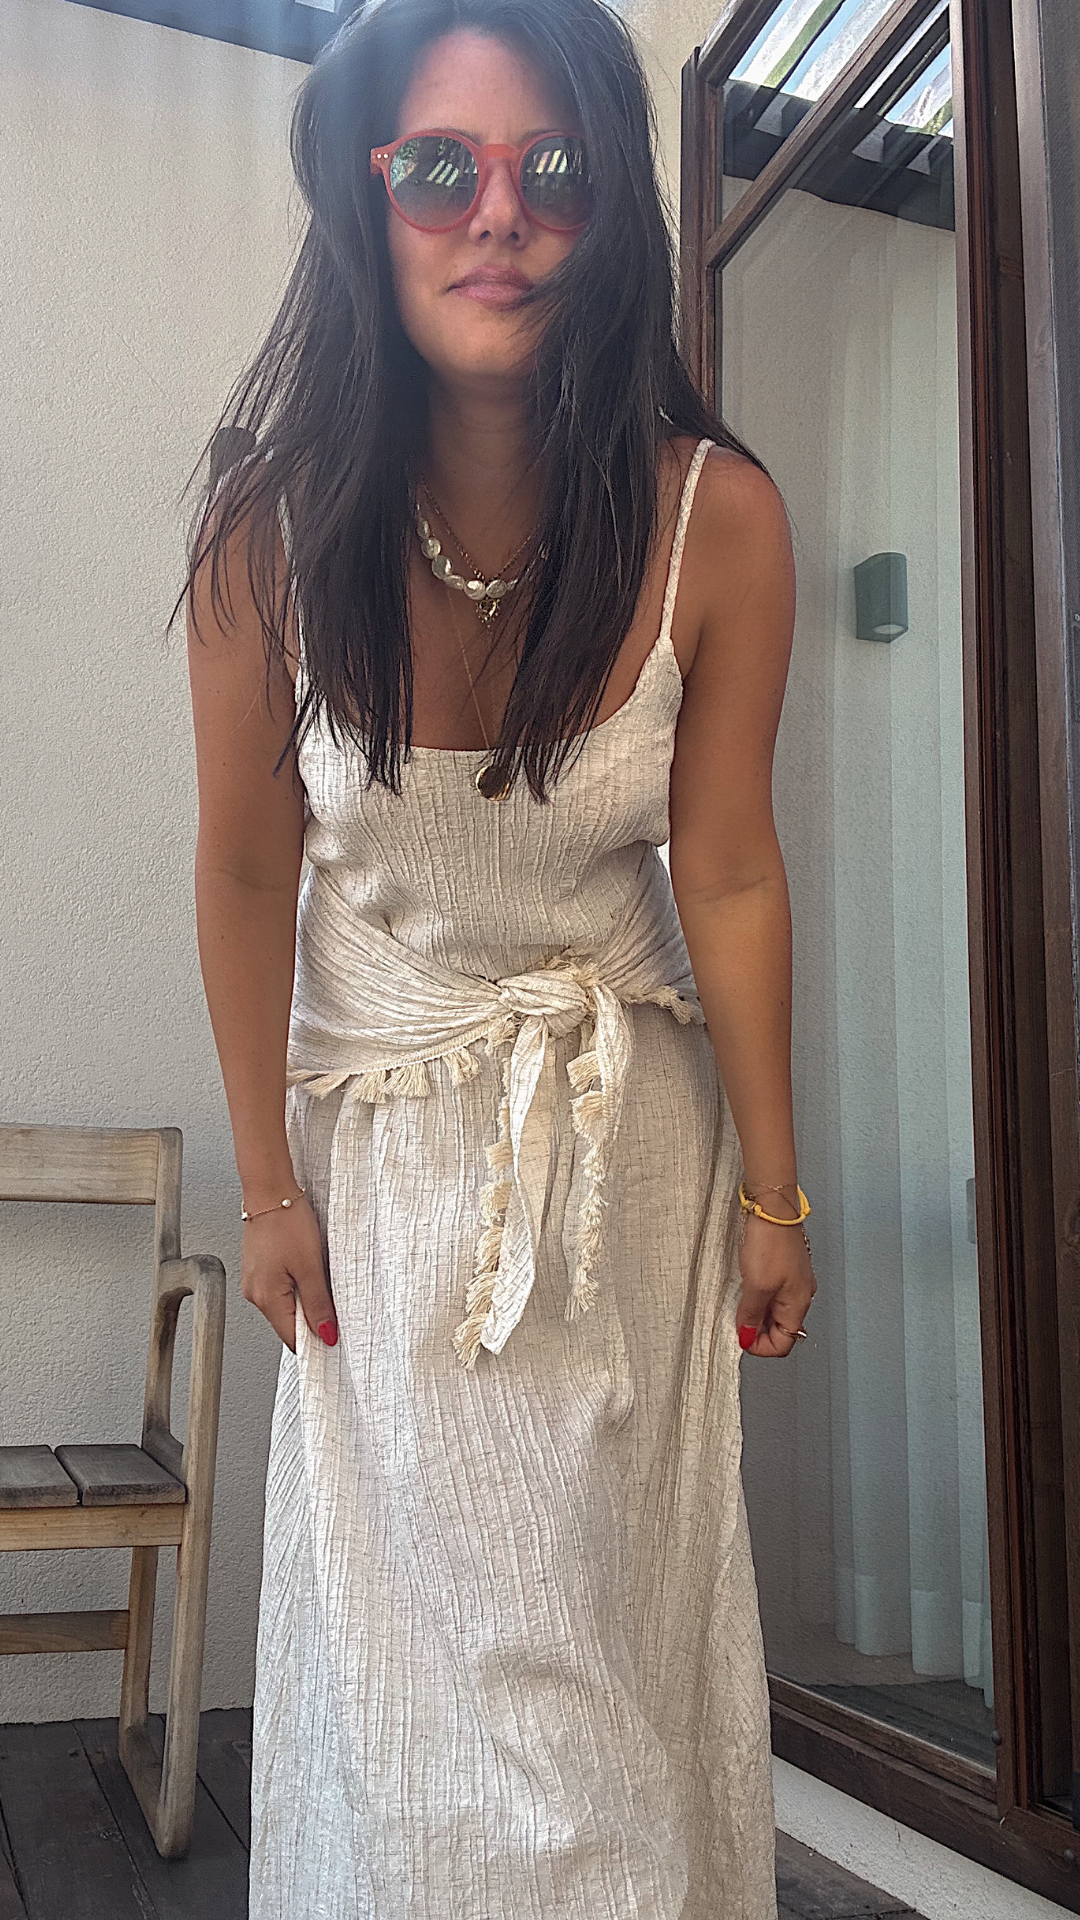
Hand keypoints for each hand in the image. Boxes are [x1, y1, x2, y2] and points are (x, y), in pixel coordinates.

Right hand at [240, 1194, 337, 1351]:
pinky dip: (297, 1286)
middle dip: (312, 1319)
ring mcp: (255, 1281)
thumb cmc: (287, 1222)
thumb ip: (318, 1304)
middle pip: (289, 1324)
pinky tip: (307, 1270)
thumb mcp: (310, 1267)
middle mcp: (255, 1294)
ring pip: (286, 1305)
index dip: (316, 1341)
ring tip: (318, 1278)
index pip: (292, 1339)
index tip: (336, 1337)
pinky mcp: (259, 1269)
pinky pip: (281, 1289)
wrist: (270, 1191)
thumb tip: (326, 1335)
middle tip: (332, 1302)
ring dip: (306, 1300)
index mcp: (266, 1298)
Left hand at [735, 1210, 816, 1357]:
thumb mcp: (756, 1286)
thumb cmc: (771, 1242)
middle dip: (757, 1331)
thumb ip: (751, 1315)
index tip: (741, 1337)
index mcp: (798, 1304)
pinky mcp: (785, 1267)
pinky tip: (745, 1289)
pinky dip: (758, 1298)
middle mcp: (800, 1295)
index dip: (761, 1346)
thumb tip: (746, 1336)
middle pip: (780, 1329)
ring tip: (738, 1304)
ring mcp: (794, 1281)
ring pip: (775, 1311)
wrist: (773, 1208)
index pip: (784, 1343)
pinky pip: (772, 1293)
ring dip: (756, 1314)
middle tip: (736, 1322)